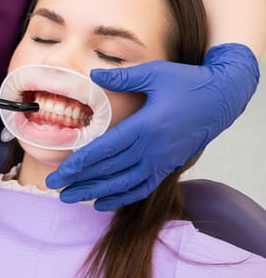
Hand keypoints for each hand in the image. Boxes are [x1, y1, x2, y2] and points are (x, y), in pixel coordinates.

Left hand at [46, 43, 259, 210]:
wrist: (222, 99)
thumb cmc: (188, 83)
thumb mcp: (156, 74)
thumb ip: (123, 77)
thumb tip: (92, 76)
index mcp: (146, 126)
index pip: (104, 151)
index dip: (79, 164)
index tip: (59, 173)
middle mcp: (152, 149)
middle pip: (109, 171)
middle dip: (79, 181)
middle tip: (55, 188)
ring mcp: (161, 161)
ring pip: (123, 184)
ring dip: (95, 193)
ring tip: (71, 198)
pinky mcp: (168, 166)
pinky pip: (142, 188)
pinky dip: (122, 198)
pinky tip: (102, 203)